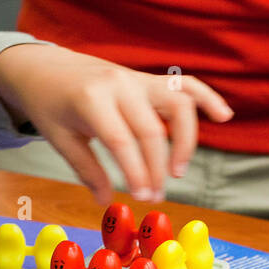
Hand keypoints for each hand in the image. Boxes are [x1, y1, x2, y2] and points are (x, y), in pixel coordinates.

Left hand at [0, 44, 232, 203]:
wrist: (44, 66)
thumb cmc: (49, 105)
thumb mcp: (59, 139)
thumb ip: (87, 171)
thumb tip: (108, 202)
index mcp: (91, 99)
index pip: (122, 141)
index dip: (136, 172)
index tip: (143, 198)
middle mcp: (119, 84)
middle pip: (151, 130)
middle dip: (157, 168)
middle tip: (155, 196)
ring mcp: (137, 78)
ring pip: (178, 104)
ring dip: (186, 140)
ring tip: (178, 171)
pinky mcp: (148, 78)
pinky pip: (184, 84)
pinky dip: (206, 98)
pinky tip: (224, 116)